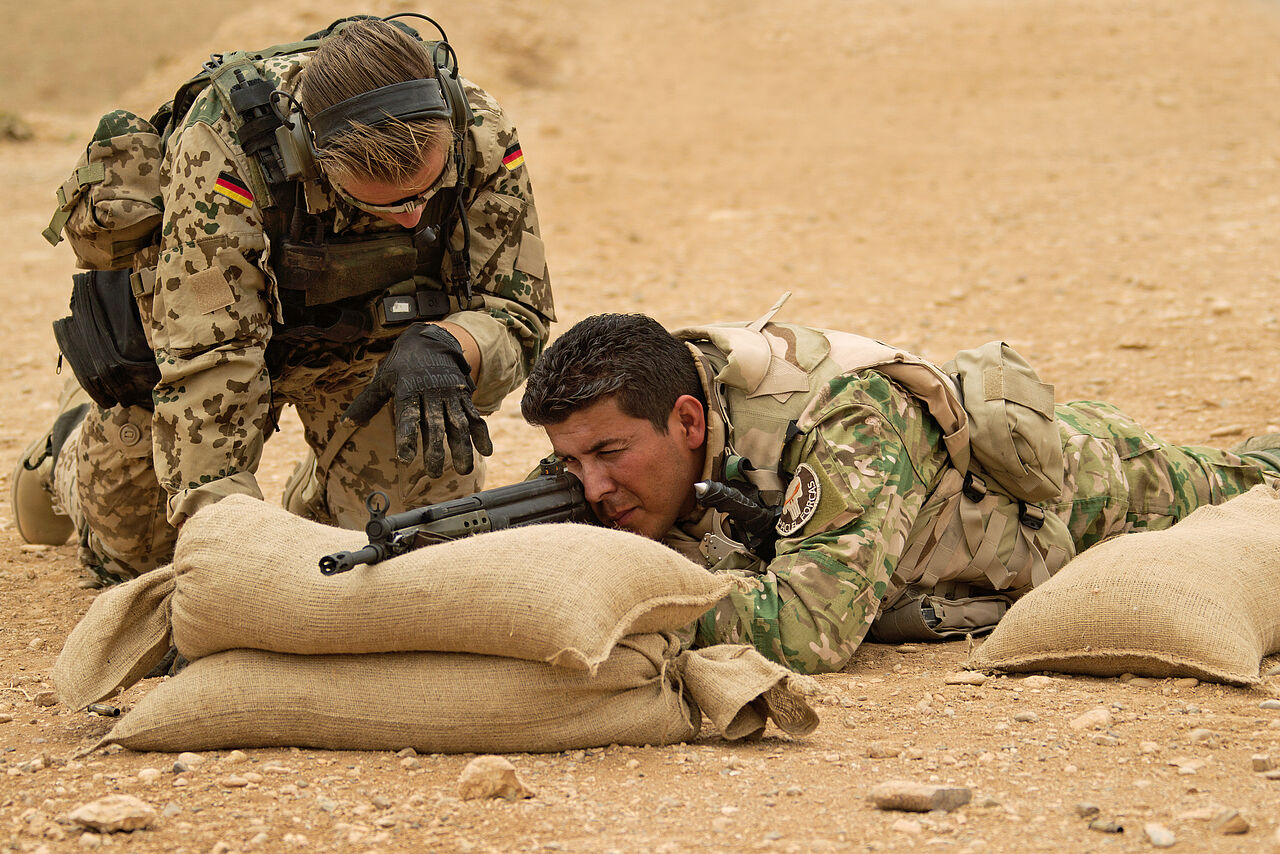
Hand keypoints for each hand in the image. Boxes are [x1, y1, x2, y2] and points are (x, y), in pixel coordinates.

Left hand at [343, 323, 492, 476]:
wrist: (432, 340)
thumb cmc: (402, 364)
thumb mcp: (382, 380)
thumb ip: (366, 404)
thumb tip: (345, 424)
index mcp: (409, 391)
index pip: (407, 418)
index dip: (407, 438)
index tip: (405, 458)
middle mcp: (432, 394)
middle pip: (435, 425)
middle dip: (436, 450)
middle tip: (434, 473)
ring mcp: (450, 395)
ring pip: (458, 423)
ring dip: (462, 447)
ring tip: (463, 469)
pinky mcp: (464, 396)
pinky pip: (475, 415)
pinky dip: (482, 434)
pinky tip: (486, 451)